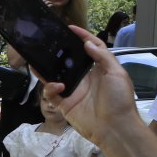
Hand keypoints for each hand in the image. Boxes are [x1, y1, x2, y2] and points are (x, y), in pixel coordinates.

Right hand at [41, 27, 138, 147]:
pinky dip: (50, 88)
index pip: (89, 49)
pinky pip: (50, 93)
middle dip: (58, 53)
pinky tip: (58, 87)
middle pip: (68, 61)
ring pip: (54, 76)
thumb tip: (87, 43)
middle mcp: (84, 78)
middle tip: (46, 44)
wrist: (115, 128)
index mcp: (98, 70)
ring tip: (37, 61)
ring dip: (46, 69)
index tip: (70, 28)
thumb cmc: (119, 99)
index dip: (82, 37)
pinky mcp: (64, 103)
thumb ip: (103, 57)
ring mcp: (73, 91)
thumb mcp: (117, 74)